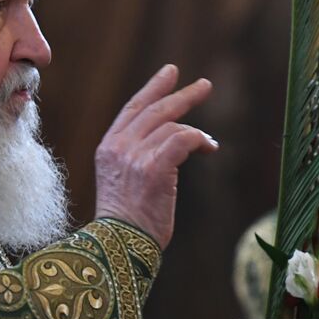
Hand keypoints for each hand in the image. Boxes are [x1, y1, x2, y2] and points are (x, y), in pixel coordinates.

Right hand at [94, 65, 216, 249]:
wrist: (119, 245)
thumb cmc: (126, 223)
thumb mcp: (122, 181)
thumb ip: (137, 157)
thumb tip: (171, 142)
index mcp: (108, 147)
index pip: (133, 108)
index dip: (153, 88)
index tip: (170, 73)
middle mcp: (119, 146)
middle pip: (155, 109)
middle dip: (182, 94)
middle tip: (205, 85)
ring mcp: (135, 155)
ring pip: (173, 125)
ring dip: (197, 133)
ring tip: (210, 144)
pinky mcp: (154, 166)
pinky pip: (183, 138)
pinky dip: (200, 140)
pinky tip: (209, 148)